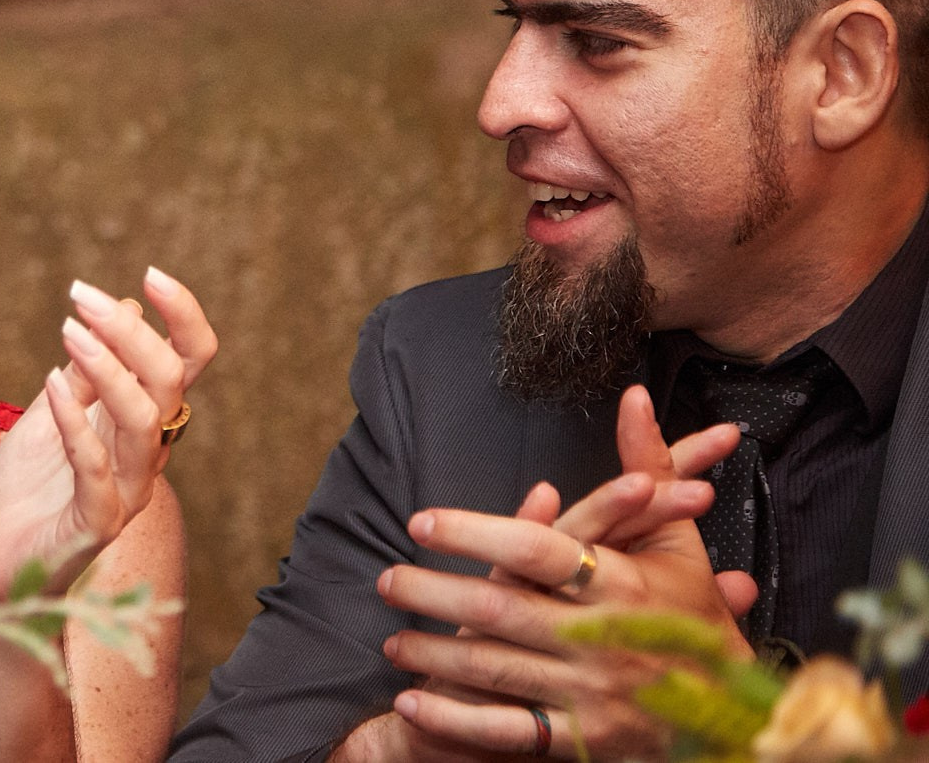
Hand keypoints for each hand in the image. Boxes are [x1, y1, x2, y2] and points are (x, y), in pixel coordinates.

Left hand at [0, 266, 215, 601]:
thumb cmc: (24, 493)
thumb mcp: (49, 414)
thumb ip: (83, 372)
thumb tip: (121, 309)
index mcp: (139, 424)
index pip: (187, 364)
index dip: (183, 319)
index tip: (151, 275)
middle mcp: (144, 458)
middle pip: (170, 383)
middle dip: (130, 332)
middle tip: (81, 297)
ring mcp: (125, 494)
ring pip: (146, 424)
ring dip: (109, 370)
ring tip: (69, 332)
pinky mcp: (95, 528)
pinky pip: (99, 474)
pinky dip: (77, 424)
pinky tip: (49, 385)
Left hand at [378, 387, 753, 759]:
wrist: (739, 724)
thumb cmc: (696, 621)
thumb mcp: (679, 543)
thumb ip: (648, 467)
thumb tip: (631, 396)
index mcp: (625, 585)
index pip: (538, 551)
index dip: (476, 534)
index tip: (420, 522)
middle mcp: (605, 640)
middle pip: (502, 610)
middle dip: (434, 594)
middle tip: (386, 579)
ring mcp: (594, 697)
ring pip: (497, 670)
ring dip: (436, 653)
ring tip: (391, 637)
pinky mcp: (585, 744)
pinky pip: (509, 733)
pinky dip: (457, 719)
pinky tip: (413, 702)